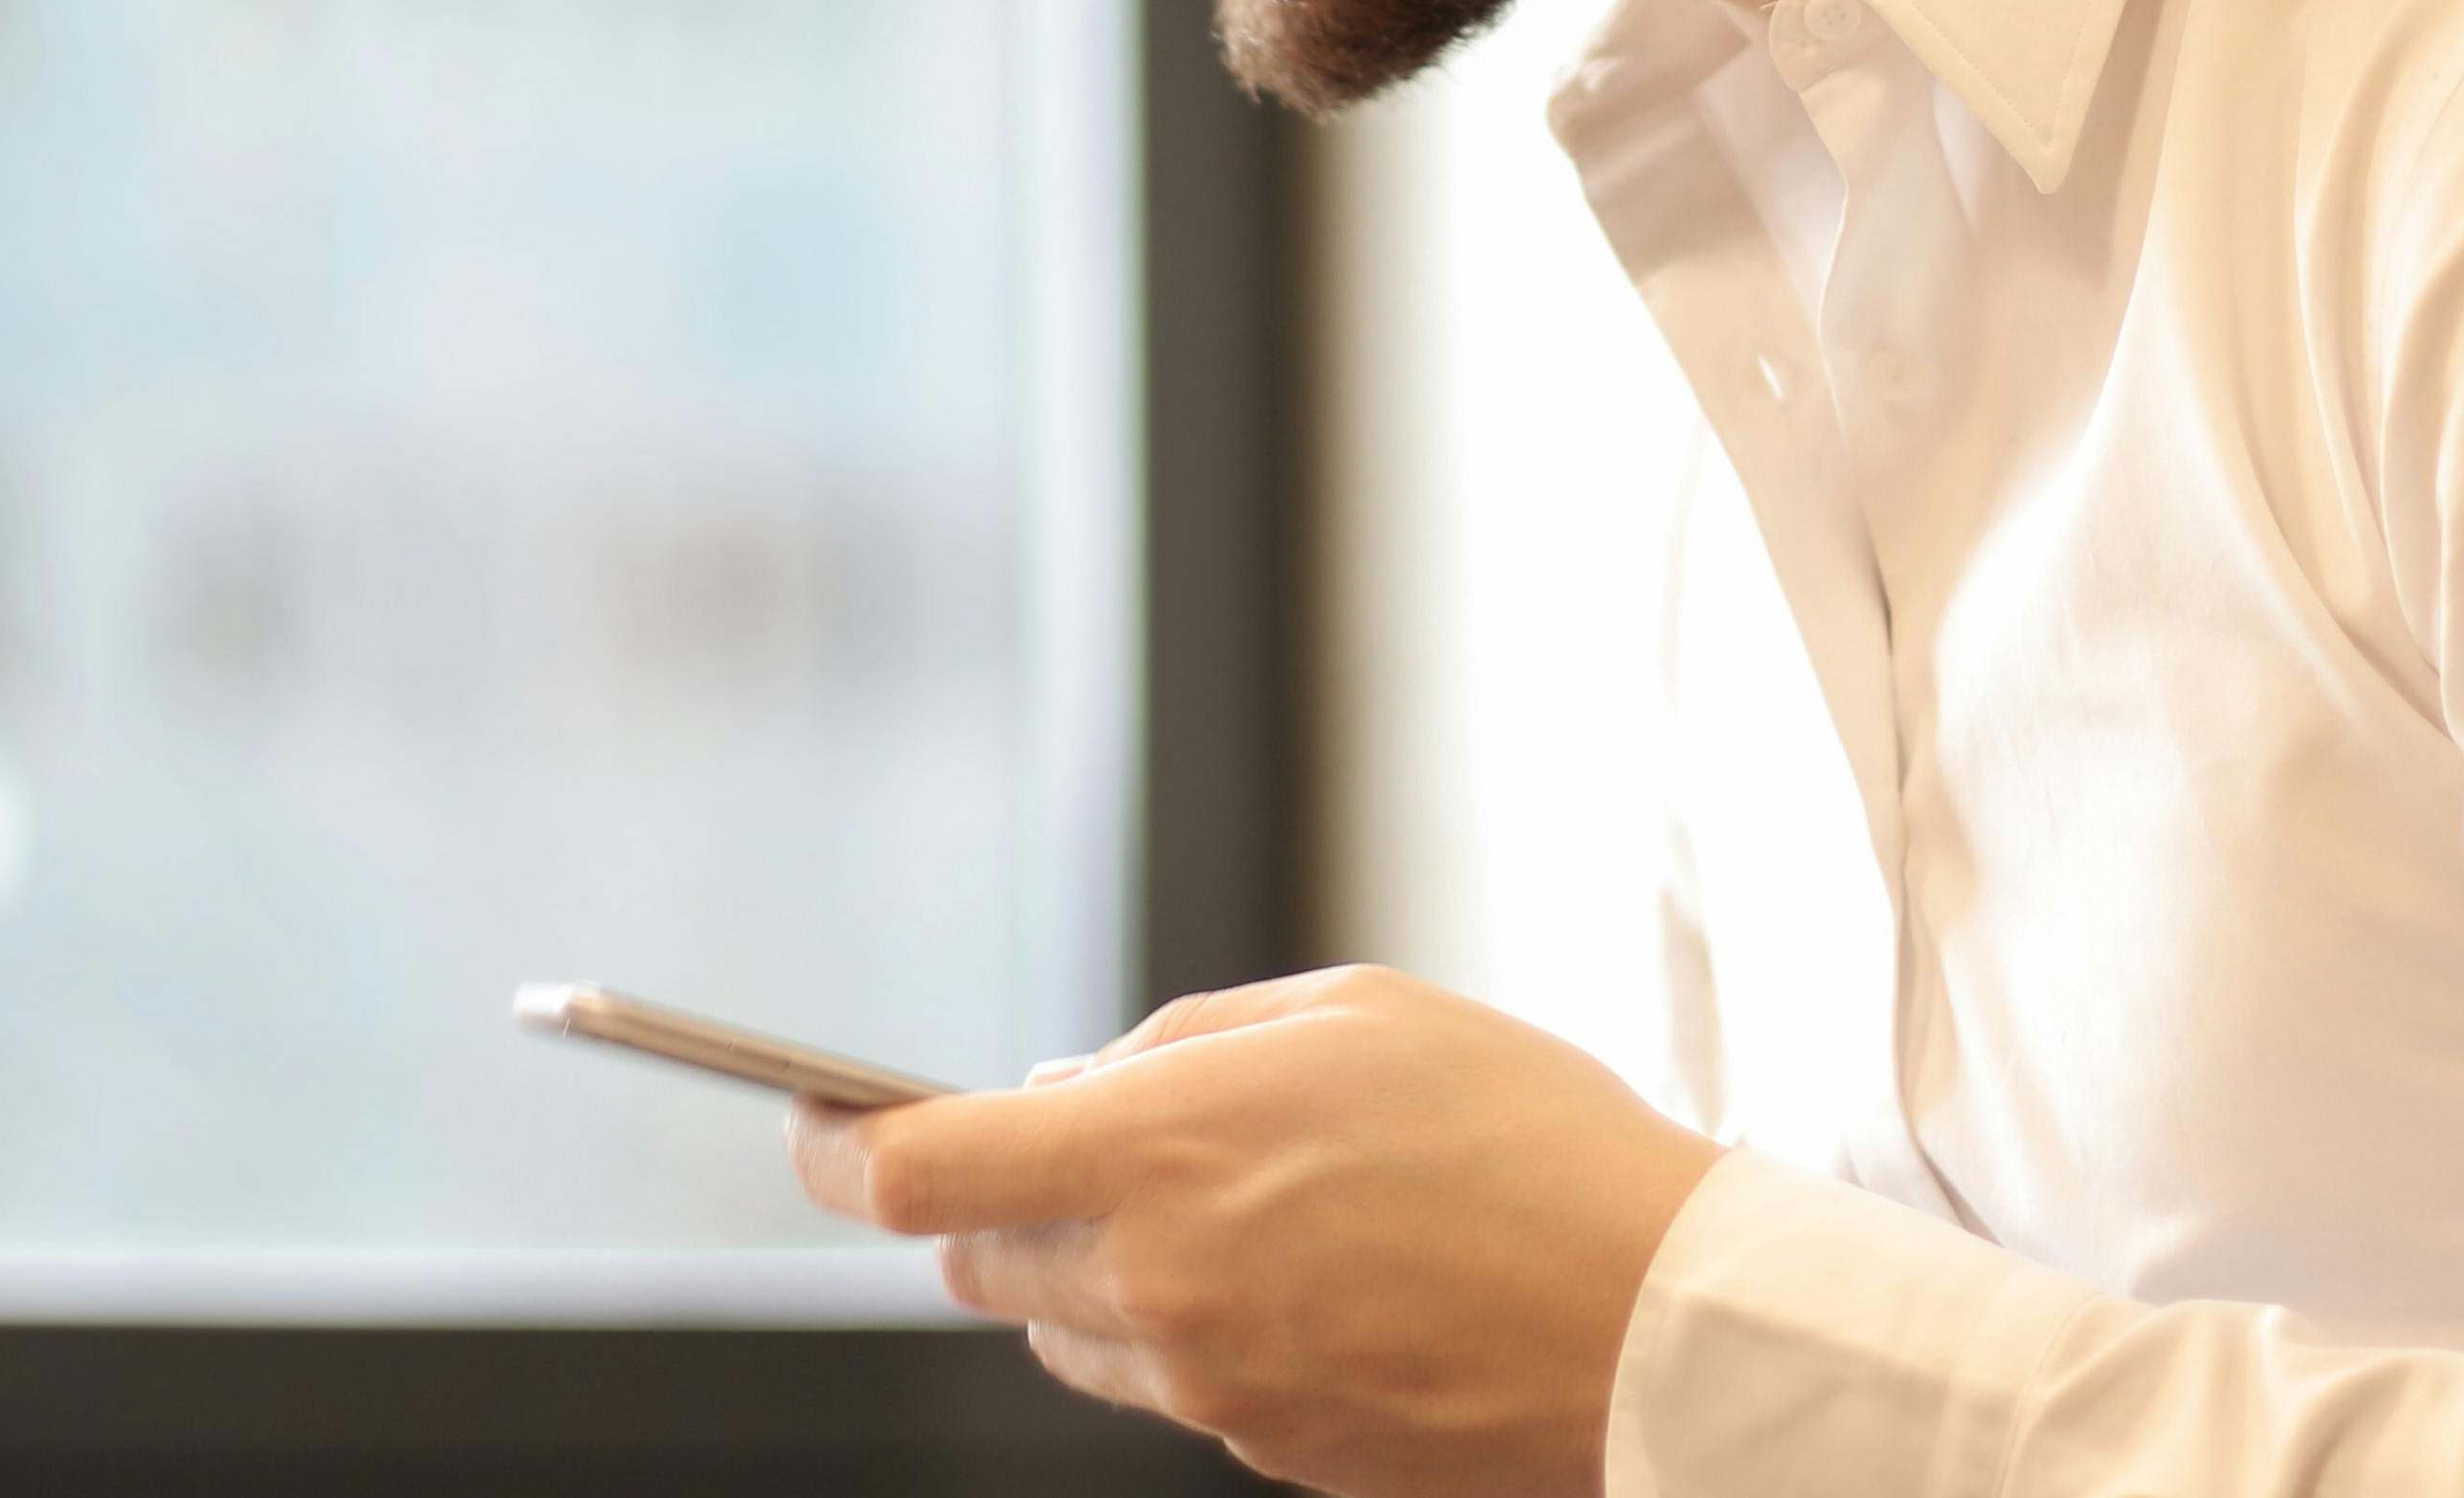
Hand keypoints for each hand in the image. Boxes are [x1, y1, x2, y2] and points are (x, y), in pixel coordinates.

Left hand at [789, 964, 1725, 1496]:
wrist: (1650, 1318)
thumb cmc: (1519, 1131)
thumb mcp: (1353, 1010)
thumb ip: (1188, 1043)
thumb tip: (1075, 1080)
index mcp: (1162, 1153)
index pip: (918, 1175)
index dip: (838, 1147)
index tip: (813, 1119)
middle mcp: (1155, 1285)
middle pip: (977, 1260)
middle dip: (997, 1195)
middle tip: (1088, 1132)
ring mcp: (1205, 1389)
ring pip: (1064, 1330)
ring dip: (1091, 1264)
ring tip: (1241, 1197)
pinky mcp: (1265, 1454)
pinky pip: (1168, 1383)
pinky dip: (1188, 1323)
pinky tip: (1311, 1271)